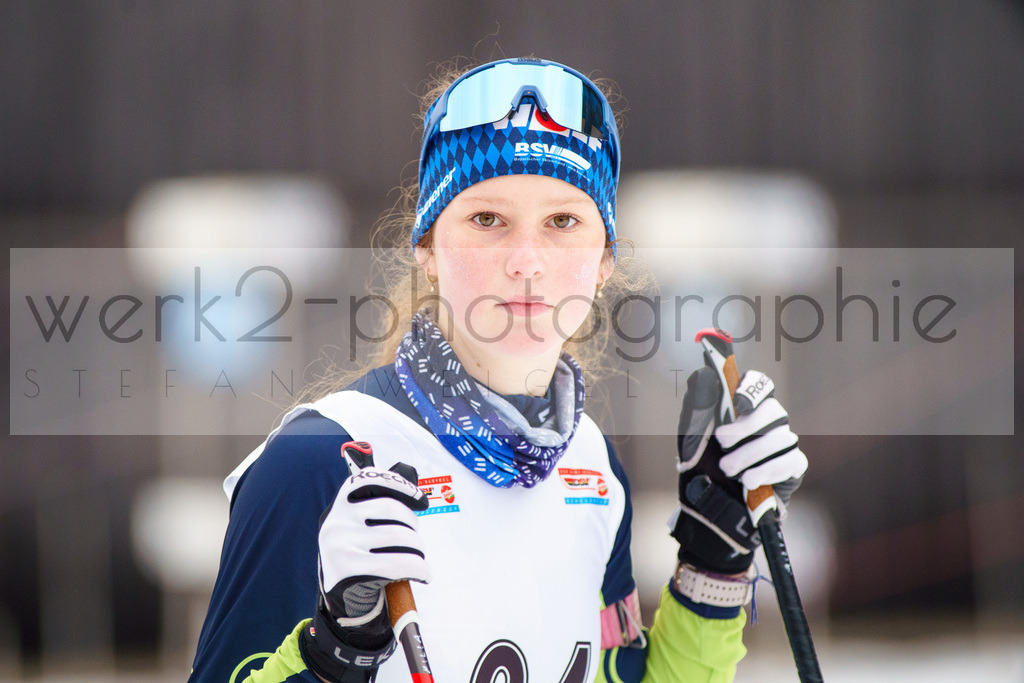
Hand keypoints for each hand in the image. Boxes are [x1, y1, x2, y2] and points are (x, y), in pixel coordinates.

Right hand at [319, 443, 429, 625]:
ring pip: (400, 537)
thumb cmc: (361, 553)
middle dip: (414, 526)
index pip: (371, 479)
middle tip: (416, 541)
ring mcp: (339, 544)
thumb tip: (410, 473)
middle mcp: (337, 520)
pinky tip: (424, 574)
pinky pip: (398, 563)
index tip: (422, 501)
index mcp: (341, 504)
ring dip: (419, 549)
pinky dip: (419, 568)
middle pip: (393, 509)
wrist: (340, 597)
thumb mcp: (361, 524)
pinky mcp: (347, 569)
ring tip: (419, 558)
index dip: (402, 486)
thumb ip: (380, 500)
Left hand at [671, 368, 806, 573]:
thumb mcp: (691, 437)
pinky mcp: (792, 467)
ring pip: (780, 438)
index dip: (752, 388)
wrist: (711, 511)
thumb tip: (703, 375)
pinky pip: (790, 461)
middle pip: (773, 409)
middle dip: (746, 426)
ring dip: (750, 454)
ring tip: (728, 470)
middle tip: (722, 442)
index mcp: (744, 410)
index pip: (759, 385)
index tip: (737, 402)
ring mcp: (782, 444)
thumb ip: (698, 407)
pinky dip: (768, 471)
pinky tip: (749, 482)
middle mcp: (767, 423)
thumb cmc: (701, 470)